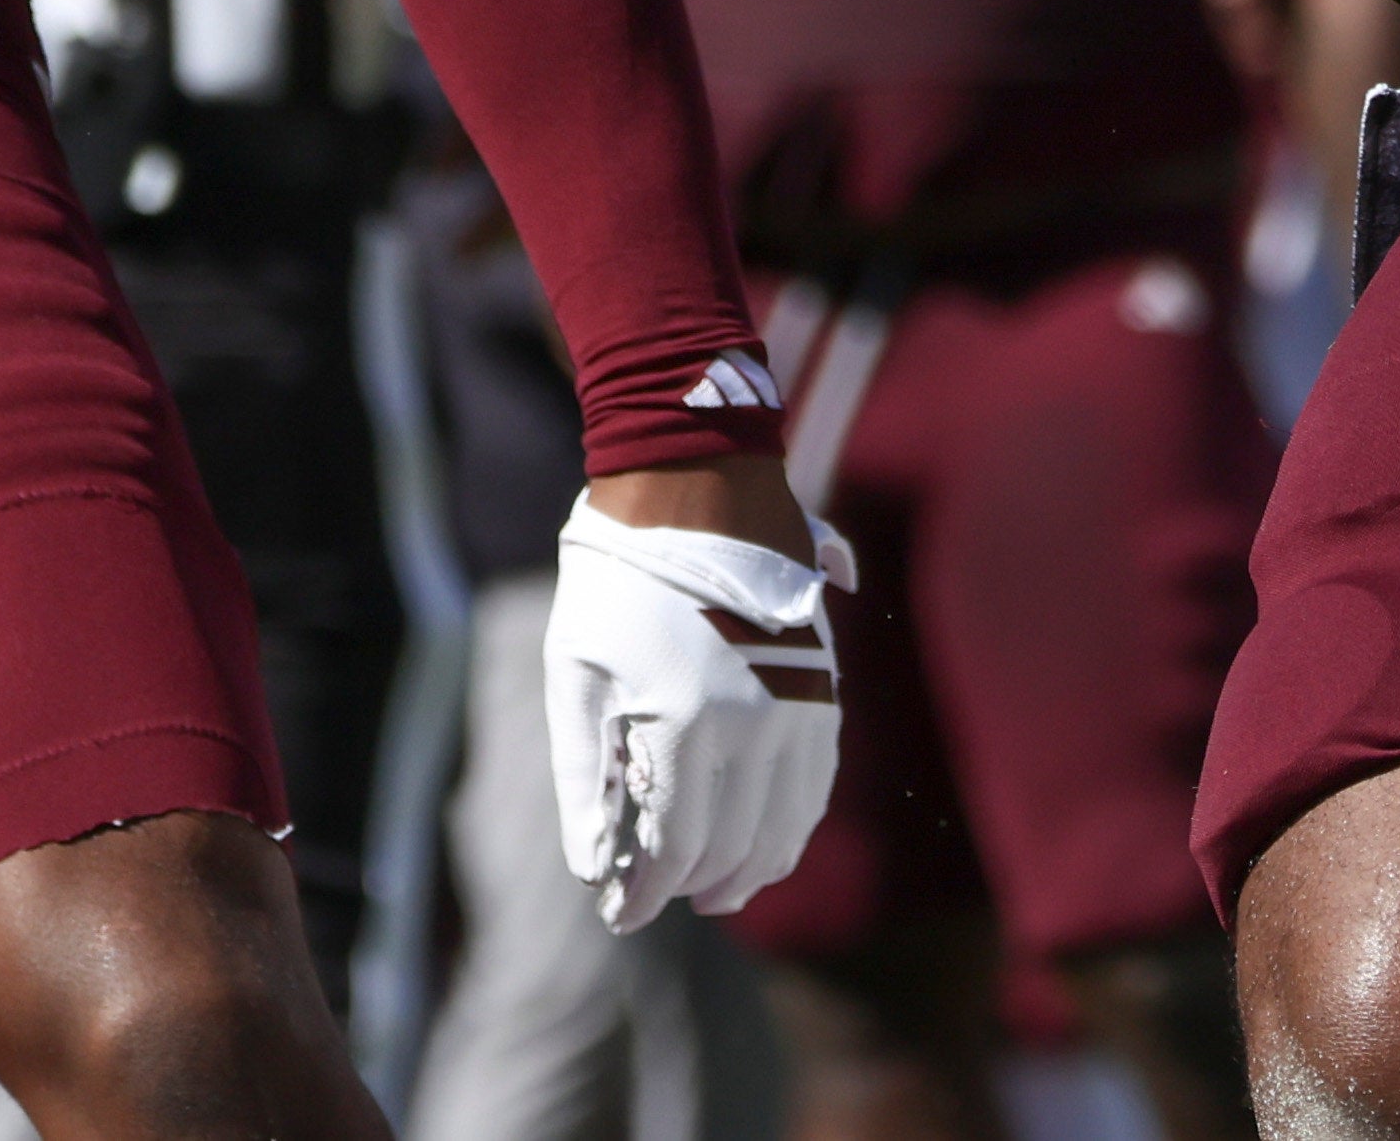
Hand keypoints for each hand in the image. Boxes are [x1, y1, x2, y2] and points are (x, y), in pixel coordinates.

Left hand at [547, 488, 845, 934]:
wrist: (697, 486)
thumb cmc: (618, 583)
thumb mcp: (575, 675)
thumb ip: (581, 778)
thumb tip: (593, 866)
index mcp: (684, 723)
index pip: (673, 850)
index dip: (643, 895)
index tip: (618, 913)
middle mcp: (754, 725)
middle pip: (731, 851)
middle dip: (690, 888)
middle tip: (652, 899)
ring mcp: (800, 707)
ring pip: (785, 828)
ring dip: (748, 870)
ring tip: (711, 887)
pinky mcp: (823, 687)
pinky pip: (816, 784)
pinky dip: (790, 826)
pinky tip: (761, 839)